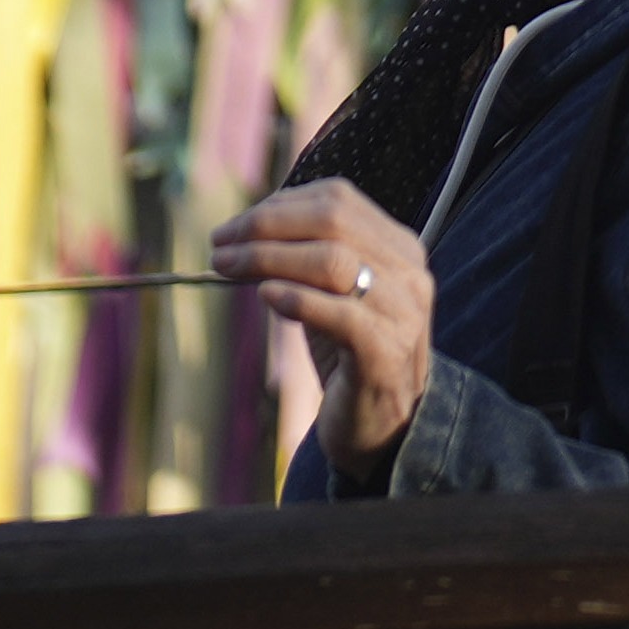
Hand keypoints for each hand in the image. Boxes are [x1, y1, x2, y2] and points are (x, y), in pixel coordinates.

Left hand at [211, 180, 436, 467]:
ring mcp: (402, 312)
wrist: (385, 429)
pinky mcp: (386, 354)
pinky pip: (341, 314)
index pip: (338, 199)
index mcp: (399, 248)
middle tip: (220, 245)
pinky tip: (265, 296)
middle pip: (333, 222)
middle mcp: (408, 273)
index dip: (279, 205)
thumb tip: (243, 232)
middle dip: (266, 226)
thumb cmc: (348, 357)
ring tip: (227, 268)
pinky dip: (297, 299)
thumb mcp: (331, 297)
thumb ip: (305, 261)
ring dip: (269, 258)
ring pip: (334, 261)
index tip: (234, 227)